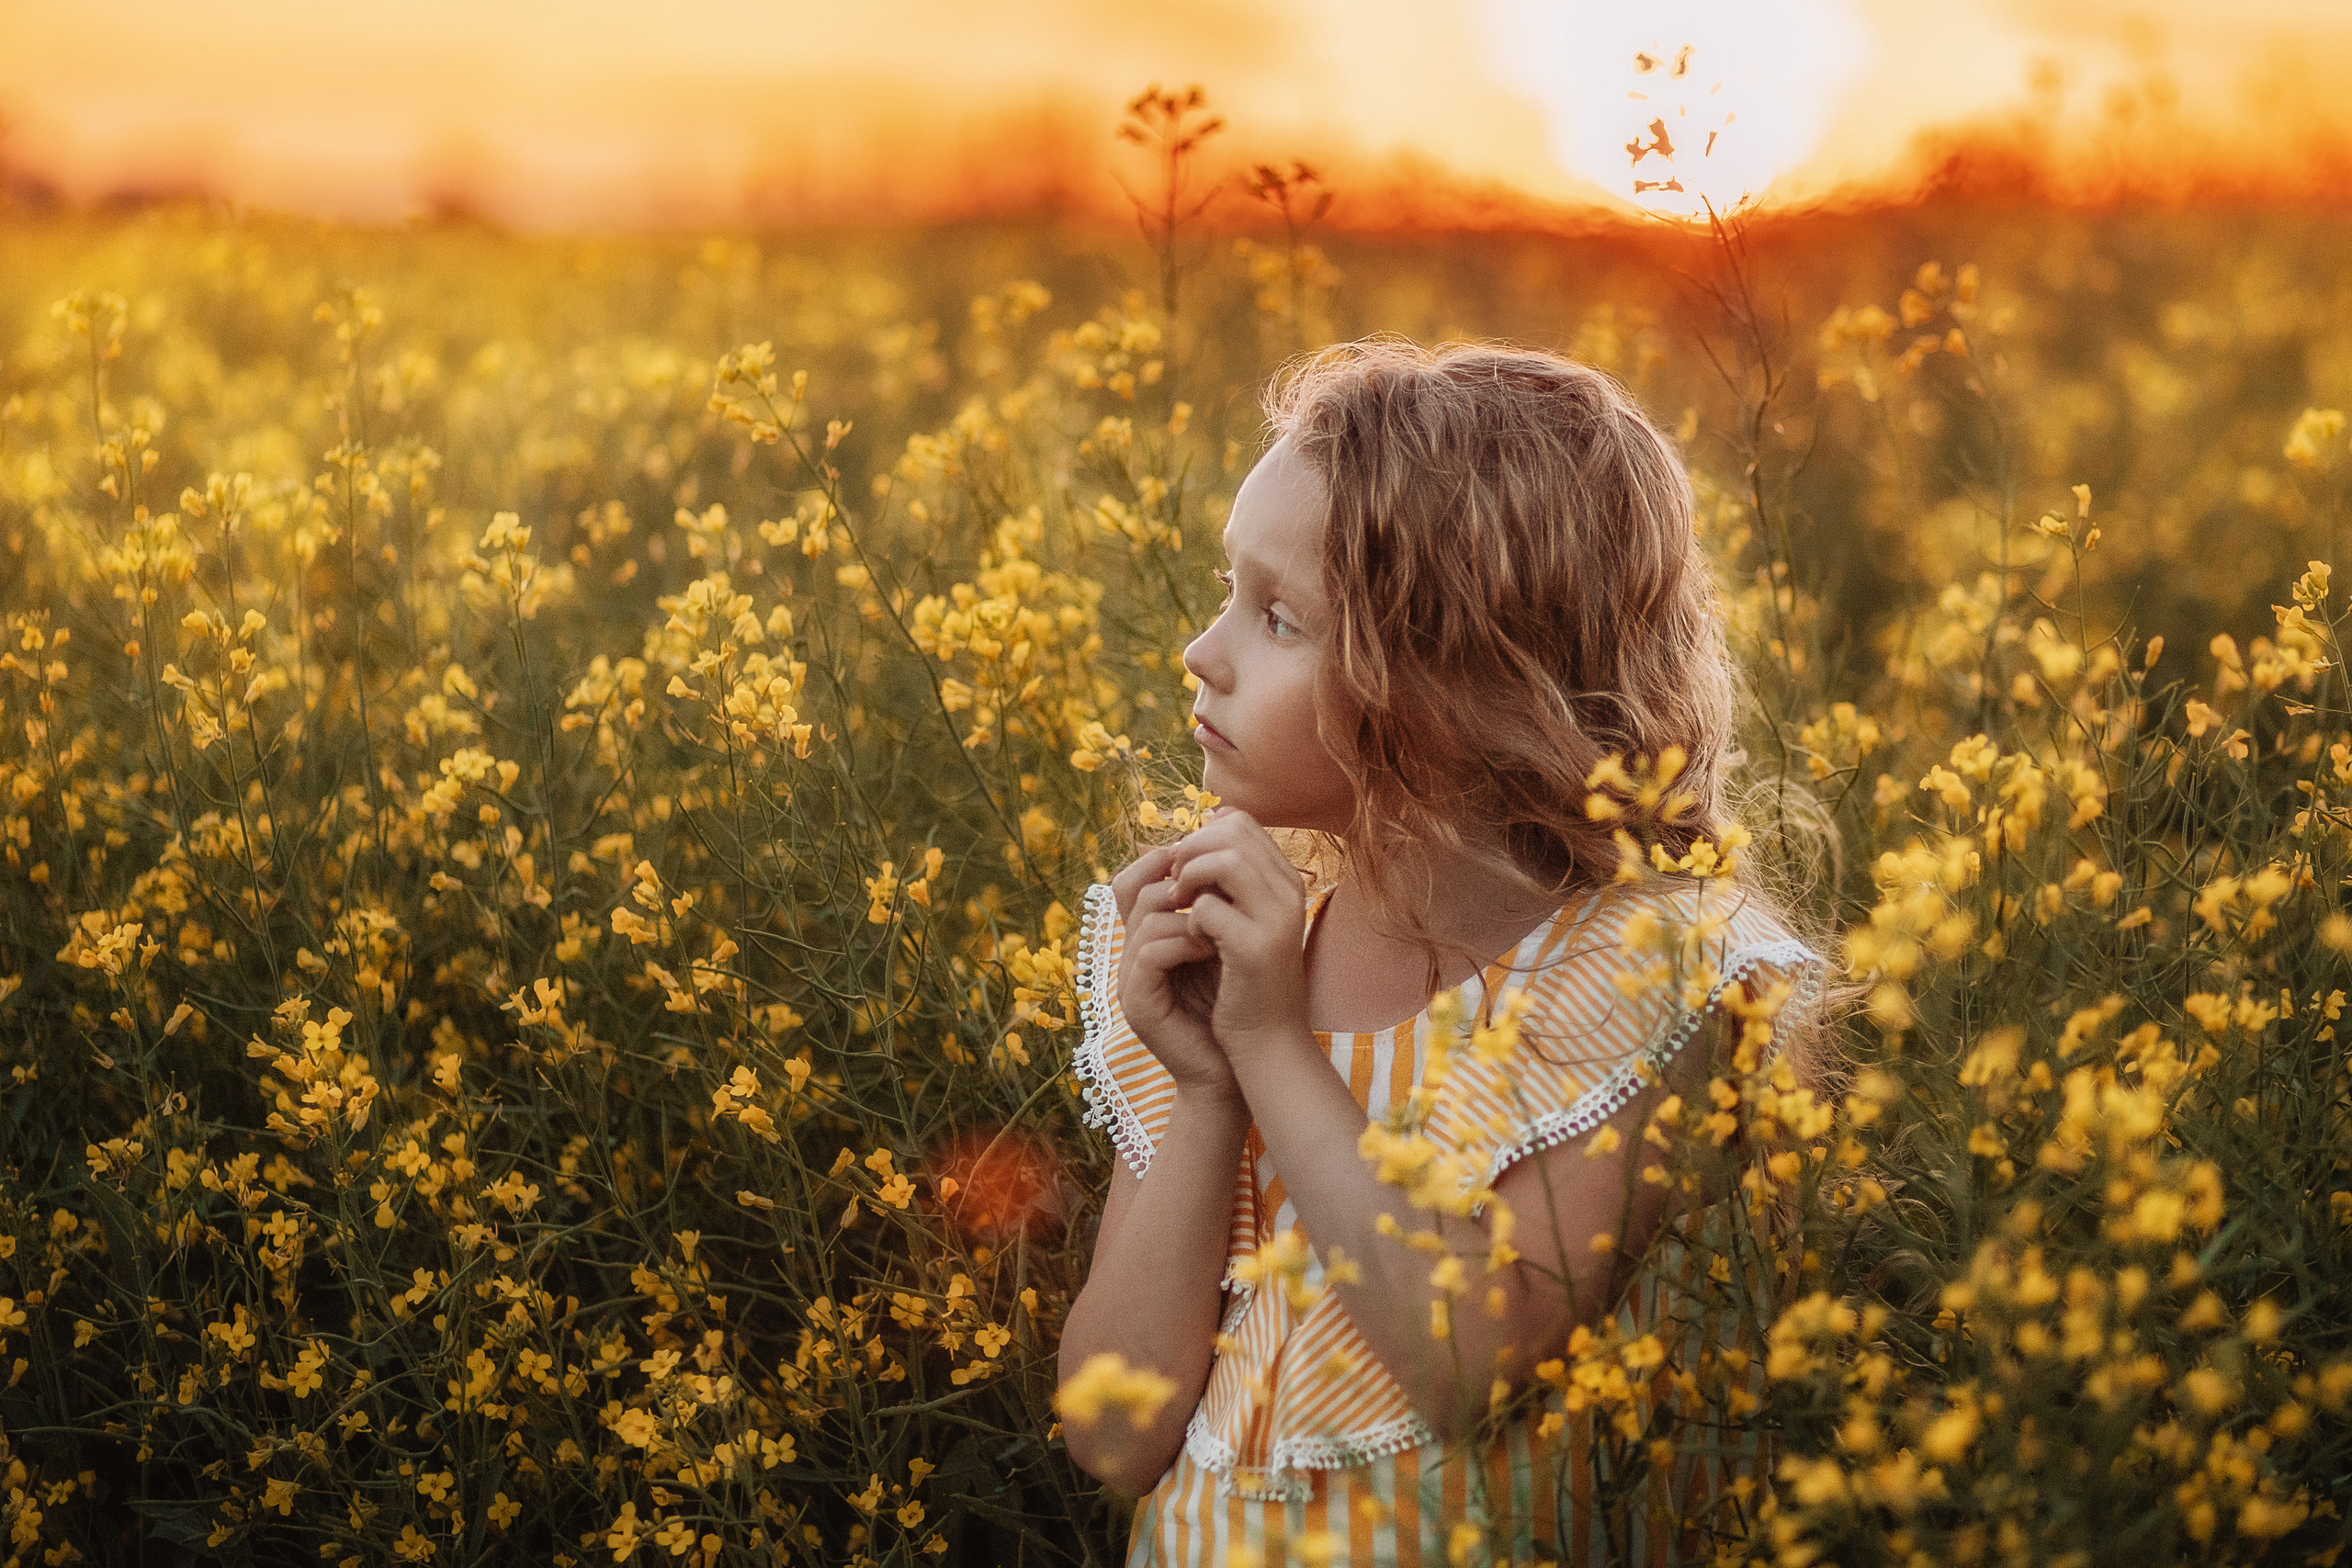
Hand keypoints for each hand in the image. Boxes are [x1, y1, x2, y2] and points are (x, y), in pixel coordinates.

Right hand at [1112, 845, 1231, 1095]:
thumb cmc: (1239, 999)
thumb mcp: (1227, 938)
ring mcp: (1129, 979)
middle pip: (1132, 888)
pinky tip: (1213, 948)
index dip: (1163, 858)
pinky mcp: (1138, 1004)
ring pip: (1145, 917)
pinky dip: (1184, 942)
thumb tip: (1224, 847)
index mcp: (1147, 935)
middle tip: (1216, 890)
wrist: (1239, 1064)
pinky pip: (1149, 952)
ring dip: (1189, 914)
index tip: (1208, 859)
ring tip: (1220, 927)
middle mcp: (1130, 953)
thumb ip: (1214, 901)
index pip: (1132, 878)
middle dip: (1180, 881)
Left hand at [1161, 809, 1310, 1051]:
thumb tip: (1211, 819)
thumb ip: (1227, 877)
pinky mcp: (1256, 948)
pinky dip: (1190, 920)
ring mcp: (1277, 918)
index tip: (1184, 869)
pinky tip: (1193, 942)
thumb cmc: (1244, 979)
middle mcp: (1289, 892)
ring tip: (1179, 906)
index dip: (1202, 836)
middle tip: (1175, 886)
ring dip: (1189, 877)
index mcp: (1285, 881)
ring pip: (1224, 859)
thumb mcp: (1239, 918)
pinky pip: (1209, 908)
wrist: (1265, 1041)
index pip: (1241, 822)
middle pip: (1232, 831)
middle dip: (1190, 852)